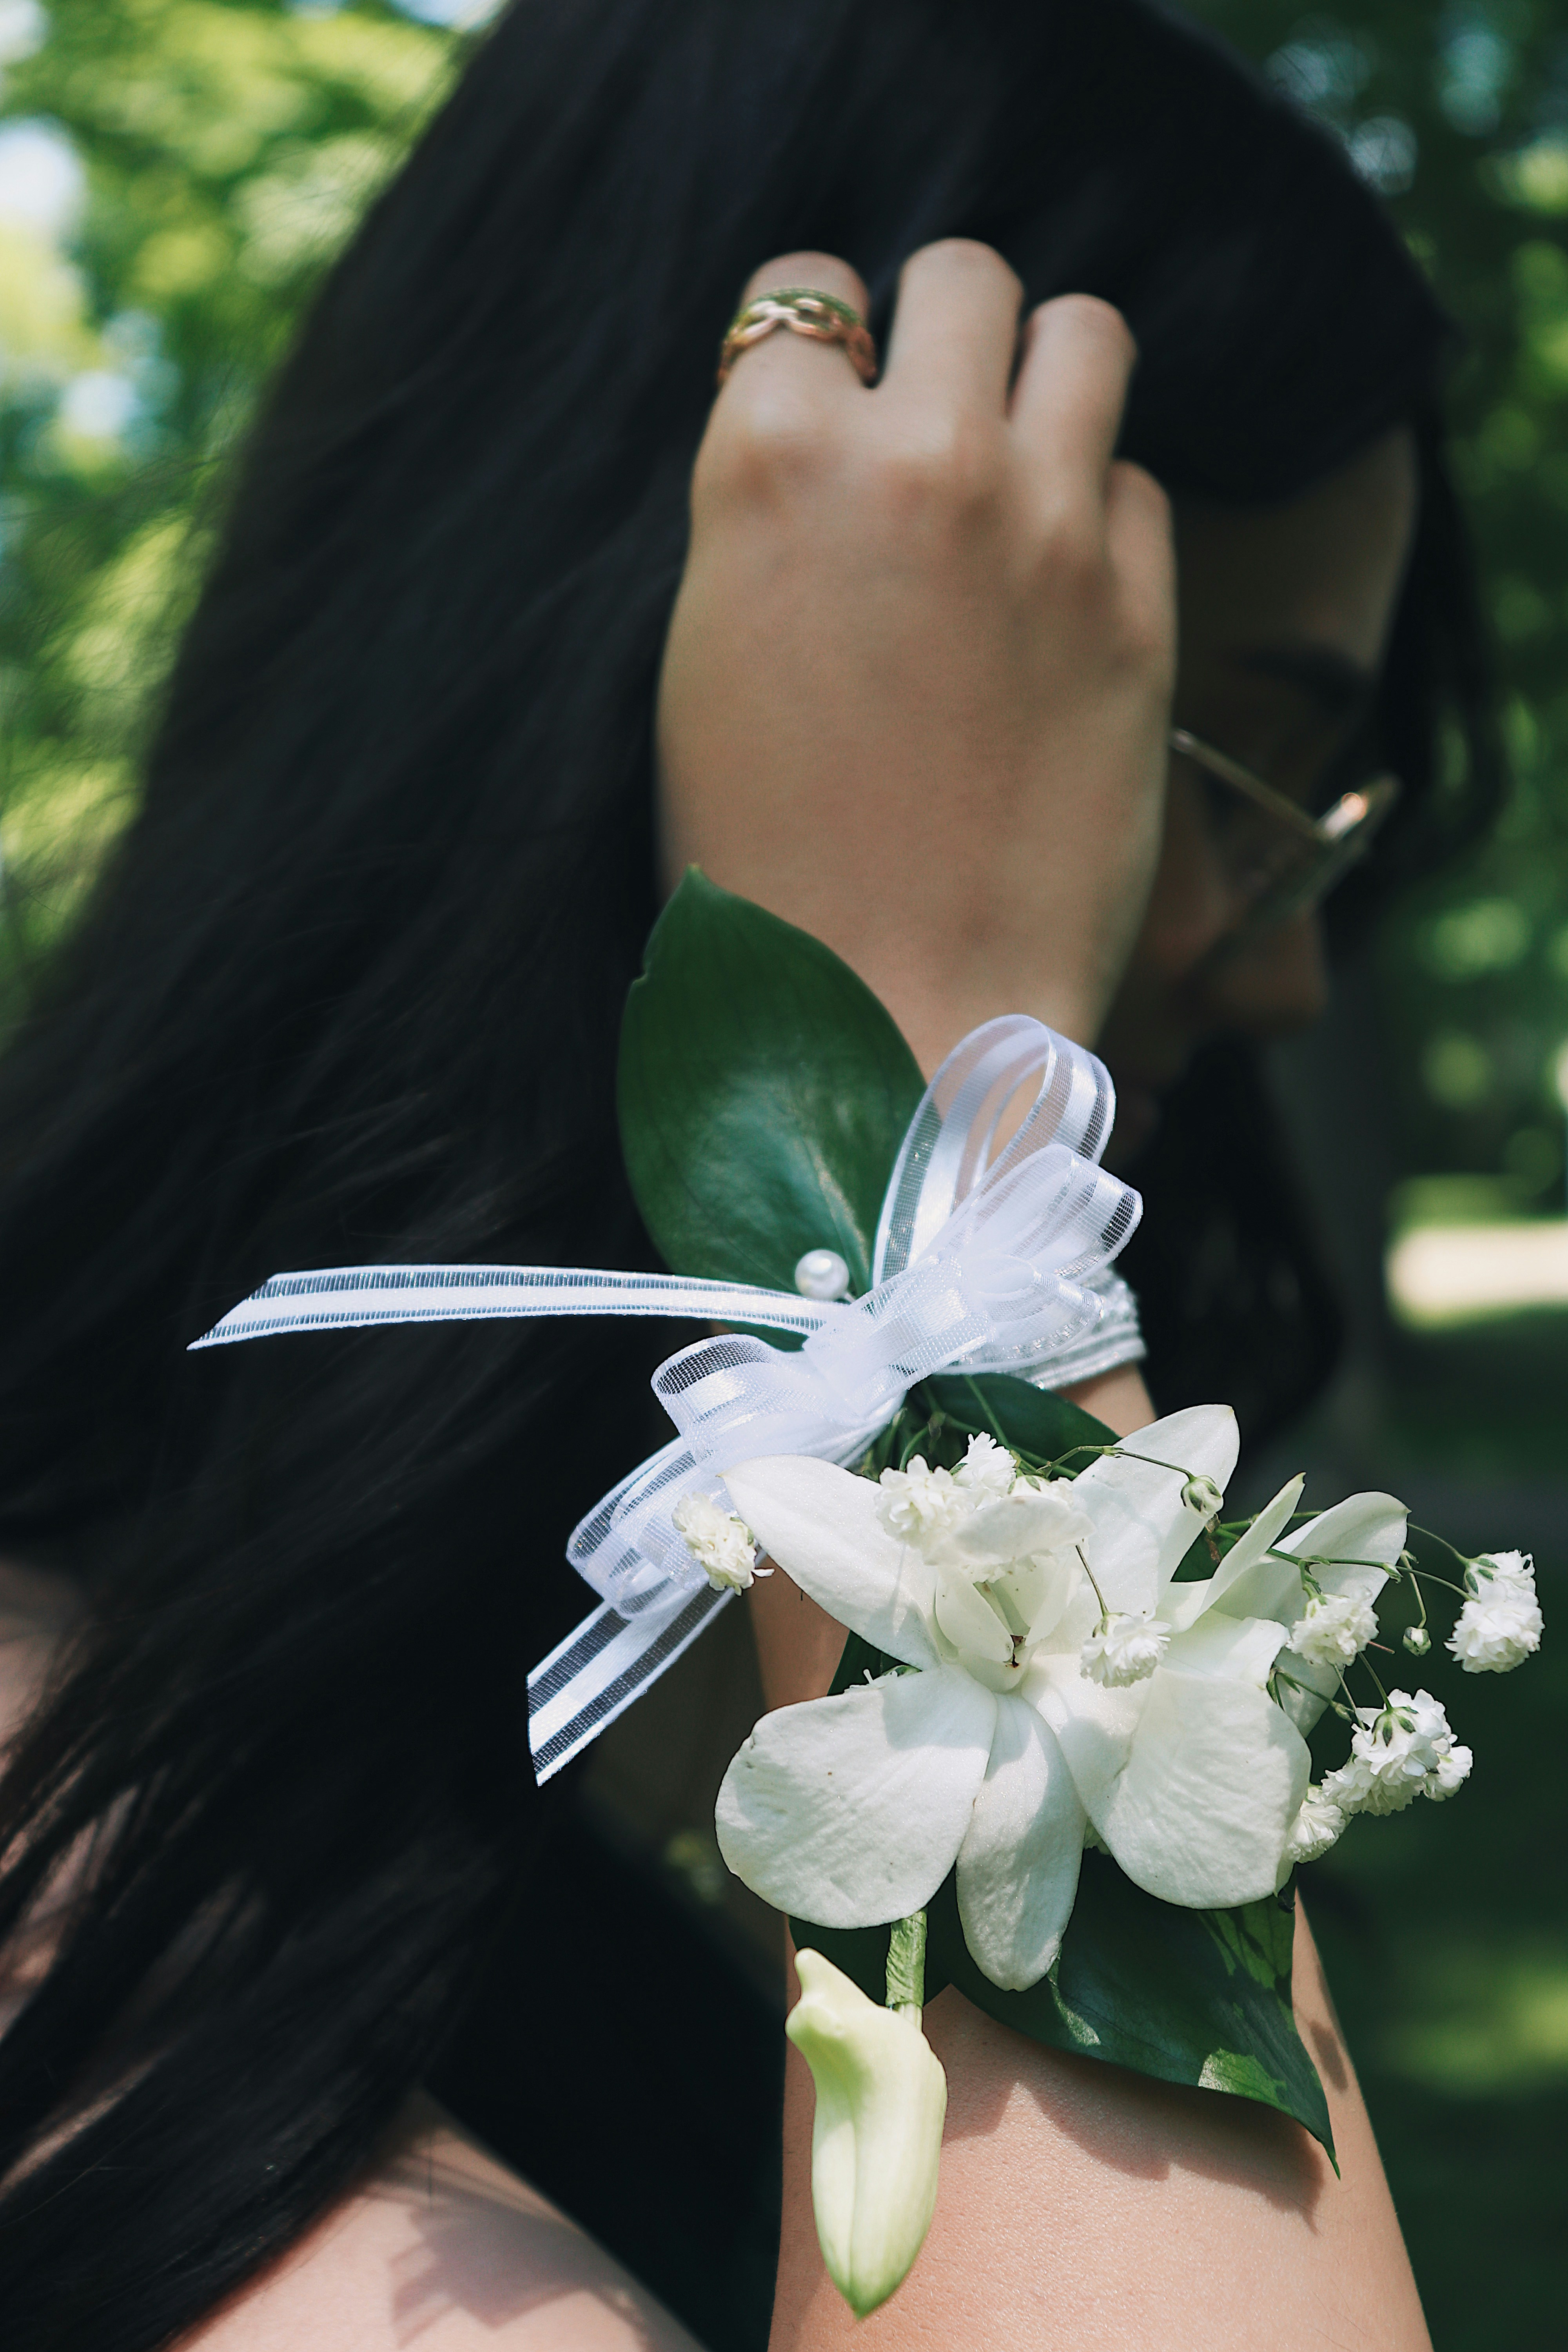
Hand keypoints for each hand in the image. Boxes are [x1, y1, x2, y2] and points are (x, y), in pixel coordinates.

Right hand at [657, 240, 1174, 1071]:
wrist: (884, 1008)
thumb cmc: (760, 864)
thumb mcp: (704, 657)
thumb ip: (767, 517)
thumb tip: (826, 442)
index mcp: (768, 464)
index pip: (802, 293)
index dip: (817, 345)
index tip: (830, 400)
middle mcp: (916, 461)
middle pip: (964, 275)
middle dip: (942, 330)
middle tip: (932, 417)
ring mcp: (1042, 525)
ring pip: (1085, 332)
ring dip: (1046, 377)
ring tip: (1019, 458)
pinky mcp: (1138, 606)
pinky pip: (1136, 480)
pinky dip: (1101, 511)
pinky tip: (1061, 585)